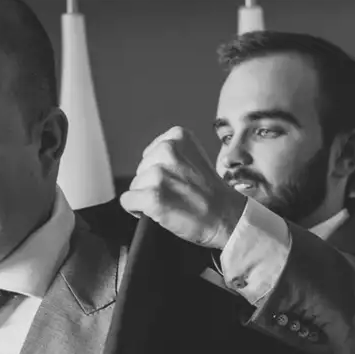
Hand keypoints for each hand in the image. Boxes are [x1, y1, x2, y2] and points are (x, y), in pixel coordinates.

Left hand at [118, 127, 248, 250]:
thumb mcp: (195, 158)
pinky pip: (128, 201)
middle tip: (177, 194)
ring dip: (147, 197)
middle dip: (153, 183)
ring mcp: (159, 173)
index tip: (179, 180)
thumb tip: (147, 165)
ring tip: (172, 203)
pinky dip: (137, 210)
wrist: (227, 217)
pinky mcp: (152, 196)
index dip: (160, 170)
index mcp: (178, 136)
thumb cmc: (211, 193)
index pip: (150, 154)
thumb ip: (172, 155)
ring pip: (134, 186)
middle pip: (141, 170)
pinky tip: (159, 212)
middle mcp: (167, 150)